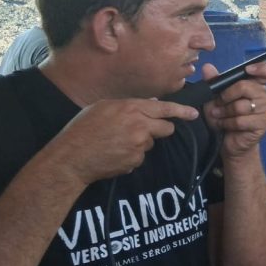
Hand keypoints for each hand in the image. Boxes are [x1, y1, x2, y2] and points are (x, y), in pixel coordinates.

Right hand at [52, 99, 199, 184]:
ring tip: (117, 143)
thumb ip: (128, 105)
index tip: (194, 113)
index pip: (164, 108)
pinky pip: (140, 157)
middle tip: (142, 131)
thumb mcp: (103, 107)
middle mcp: (139, 125)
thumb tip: (150, 104)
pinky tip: (114, 154)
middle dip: (160, 129)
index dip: (181, 111)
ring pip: (151, 143)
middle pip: (166, 128)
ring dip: (141, 143)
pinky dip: (131, 156)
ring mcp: (139, 145)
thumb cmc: (82, 129)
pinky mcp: (135, 161)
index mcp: (131, 108)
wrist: (71, 159)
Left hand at [201, 62, 265, 158]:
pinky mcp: (262, 124)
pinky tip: (223, 125)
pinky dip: (227, 123)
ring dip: (224, 112)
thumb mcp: (215, 99)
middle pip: (244, 86)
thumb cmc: (225, 118)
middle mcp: (263, 96)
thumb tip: (207, 67)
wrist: (231, 143)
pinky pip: (240, 120)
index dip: (262, 68)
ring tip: (218, 116)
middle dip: (226, 96)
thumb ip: (213, 82)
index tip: (248, 69)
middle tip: (218, 104)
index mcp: (255, 85)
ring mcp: (265, 110)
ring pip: (240, 106)